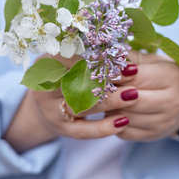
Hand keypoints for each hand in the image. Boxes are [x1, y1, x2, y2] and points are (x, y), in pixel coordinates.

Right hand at [4, 55, 129, 152]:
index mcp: (47, 63)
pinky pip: (84, 131)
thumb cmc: (67, 77)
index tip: (119, 52)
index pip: (73, 56)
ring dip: (110, 101)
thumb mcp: (71, 61)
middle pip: (77, 80)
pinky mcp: (62, 129)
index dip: (97, 55)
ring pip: (82, 106)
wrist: (47, 108)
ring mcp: (51, 111)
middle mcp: (45, 87)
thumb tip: (122, 48)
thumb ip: (91, 55)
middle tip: (133, 72)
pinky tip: (124, 122)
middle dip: (106, 76)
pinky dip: (104, 127)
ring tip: (133, 95)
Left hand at [105, 51, 178, 141]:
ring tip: (104, 97)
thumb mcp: (149, 60)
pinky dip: (113, 123)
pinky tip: (111, 111)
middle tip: (98, 86)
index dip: (117, 74)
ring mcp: (164, 122)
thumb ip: (128, 58)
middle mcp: (174, 101)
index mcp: (173, 77)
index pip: (139, 77)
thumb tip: (102, 56)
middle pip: (132, 100)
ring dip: (110, 108)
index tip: (103, 71)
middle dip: (111, 93)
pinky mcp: (152, 135)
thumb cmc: (160, 74)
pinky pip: (124, 132)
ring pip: (126, 117)